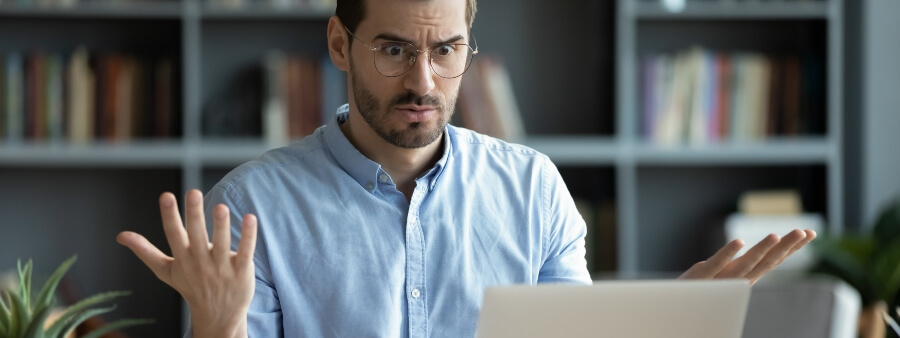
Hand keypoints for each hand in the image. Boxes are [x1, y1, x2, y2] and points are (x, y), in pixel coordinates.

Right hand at [117, 190, 256, 337]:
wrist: (218, 316)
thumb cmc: (191, 286)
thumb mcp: (165, 271)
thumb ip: (145, 251)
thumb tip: (120, 236)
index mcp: (182, 258)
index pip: (174, 234)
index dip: (169, 215)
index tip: (166, 195)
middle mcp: (200, 262)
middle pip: (196, 236)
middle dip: (194, 215)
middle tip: (193, 192)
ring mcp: (221, 268)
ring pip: (221, 244)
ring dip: (221, 226)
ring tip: (221, 207)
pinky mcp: (241, 271)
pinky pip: (245, 252)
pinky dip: (248, 236)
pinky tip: (250, 218)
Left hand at [678, 229, 815, 284]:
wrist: (675, 308)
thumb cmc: (701, 291)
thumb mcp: (727, 277)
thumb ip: (744, 267)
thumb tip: (765, 253)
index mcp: (745, 277)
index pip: (773, 260)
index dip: (792, 247)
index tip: (811, 233)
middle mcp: (737, 279)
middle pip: (766, 261)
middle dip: (786, 247)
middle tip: (804, 231)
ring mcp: (720, 278)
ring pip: (745, 264)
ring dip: (762, 250)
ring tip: (776, 235)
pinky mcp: (701, 276)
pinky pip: (716, 264)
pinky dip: (728, 253)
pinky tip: (739, 241)